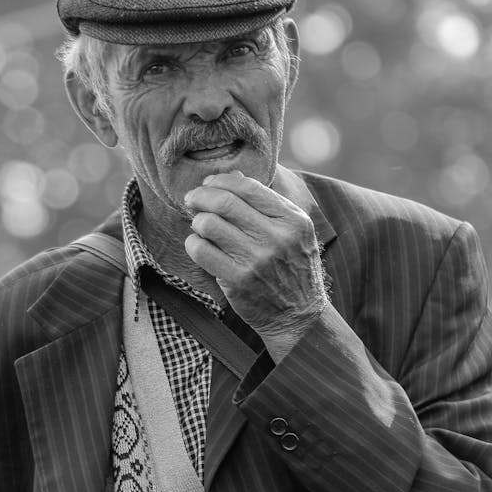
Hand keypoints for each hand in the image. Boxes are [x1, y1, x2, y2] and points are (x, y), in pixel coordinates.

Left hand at [184, 170, 327, 358]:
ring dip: (197, 222)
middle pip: (224, 202)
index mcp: (293, 220)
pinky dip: (193, 244)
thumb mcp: (294, 231)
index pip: (247, 187)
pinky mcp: (238, 281)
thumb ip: (266, 203)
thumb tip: (232, 175)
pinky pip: (201, 251)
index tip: (208, 184)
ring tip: (200, 227)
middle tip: (192, 200)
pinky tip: (199, 246)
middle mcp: (277, 238)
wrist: (299, 316)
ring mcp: (257, 260)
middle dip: (200, 196)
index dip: (220, 181)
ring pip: (208, 224)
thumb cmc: (292, 268)